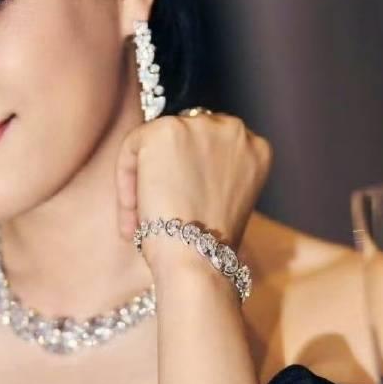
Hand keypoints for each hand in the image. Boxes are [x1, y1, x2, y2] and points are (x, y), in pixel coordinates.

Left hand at [114, 113, 271, 272]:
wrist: (198, 257)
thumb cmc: (212, 243)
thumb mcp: (228, 198)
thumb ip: (213, 171)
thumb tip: (178, 163)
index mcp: (256, 147)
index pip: (211, 144)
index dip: (189, 173)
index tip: (177, 203)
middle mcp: (233, 129)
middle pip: (185, 137)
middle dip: (167, 170)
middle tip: (153, 208)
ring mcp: (198, 126)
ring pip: (157, 142)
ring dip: (145, 176)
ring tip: (139, 216)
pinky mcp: (164, 130)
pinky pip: (133, 146)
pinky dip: (126, 179)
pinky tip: (134, 212)